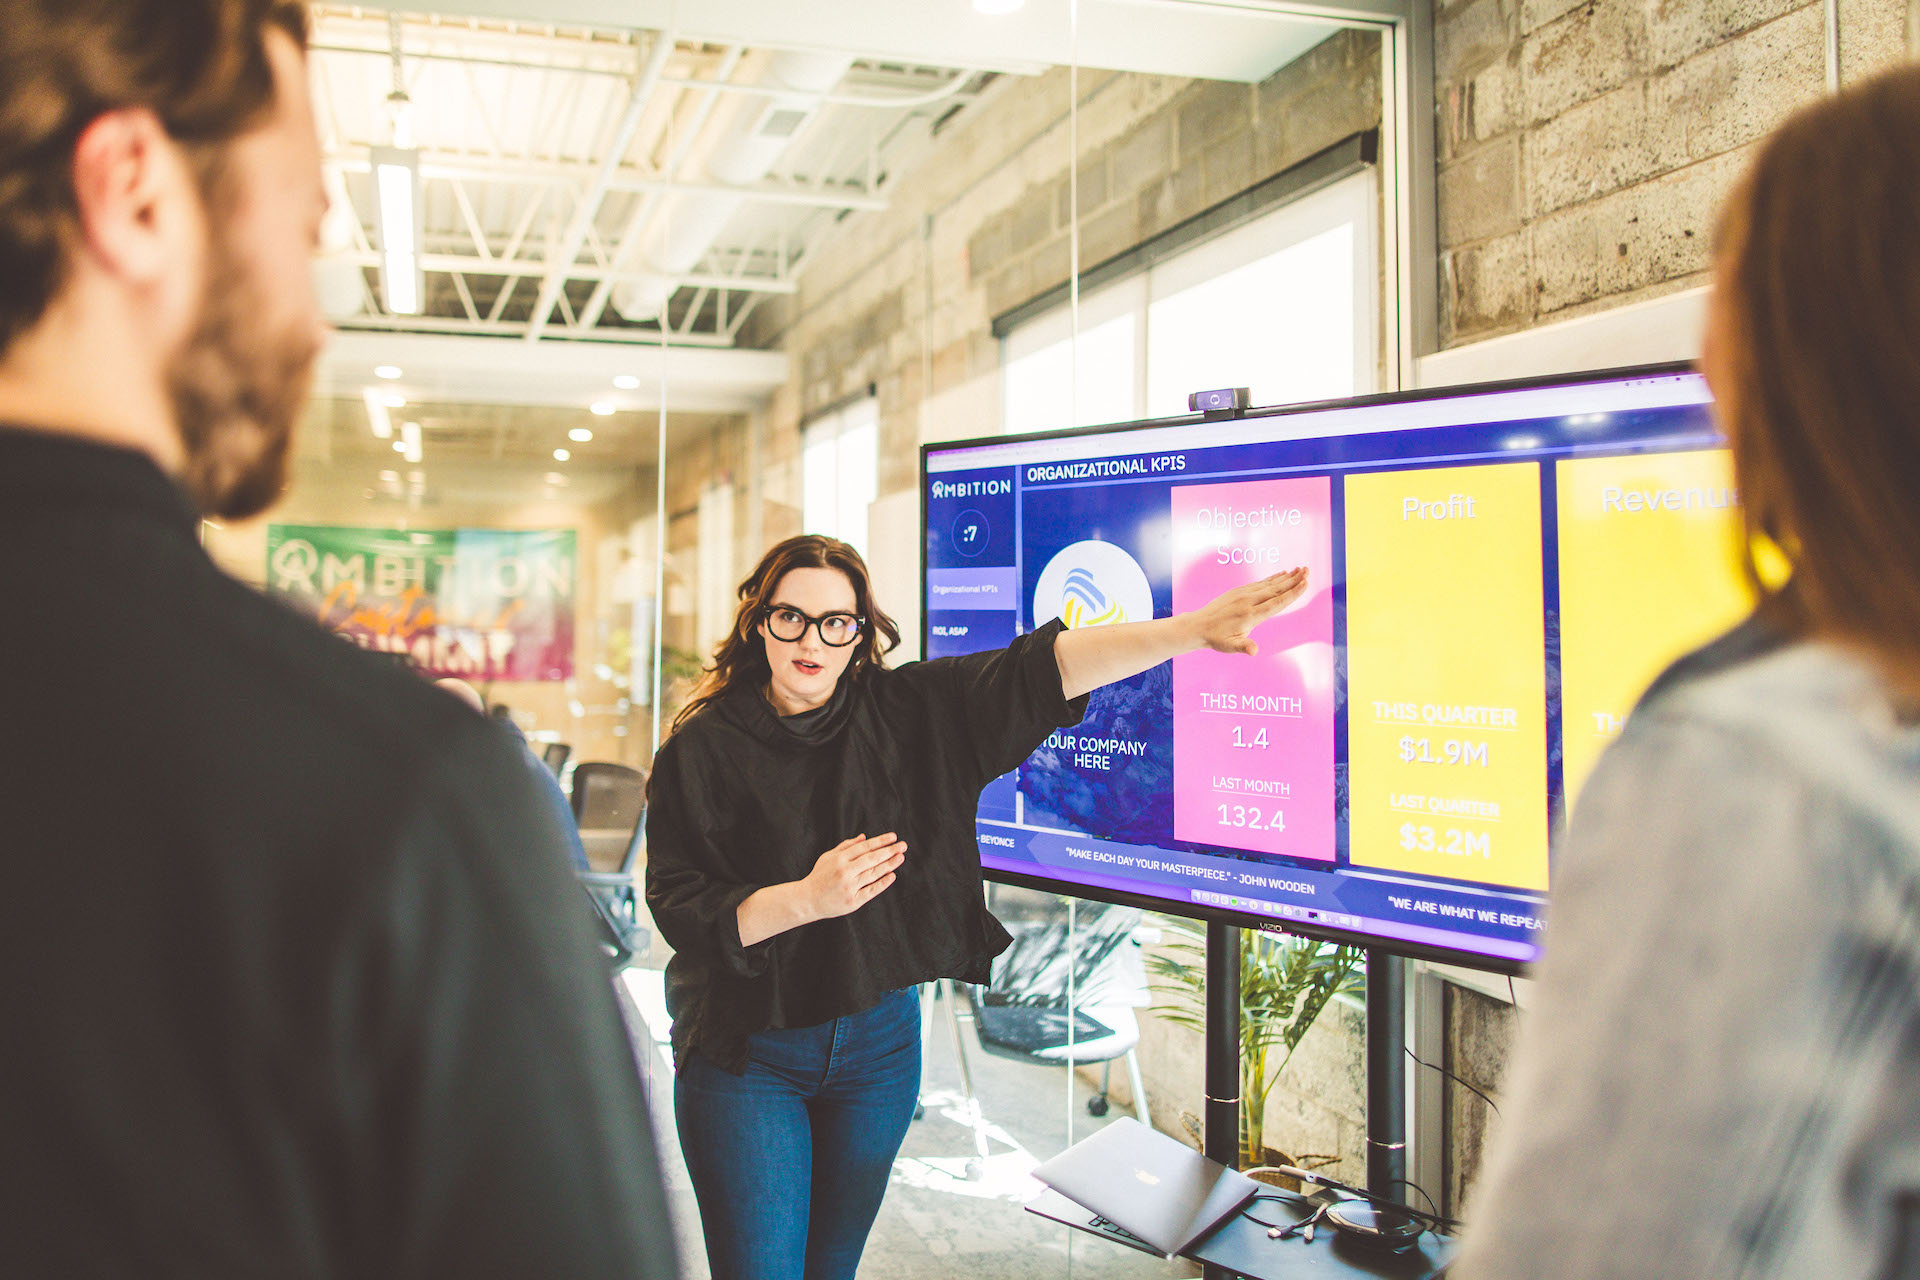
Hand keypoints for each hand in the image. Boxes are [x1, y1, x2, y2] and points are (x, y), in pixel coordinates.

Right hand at [801, 832, 906, 919]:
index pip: (864, 847)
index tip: (893, 837)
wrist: (807, 900)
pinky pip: (871, 891)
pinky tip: (892, 875)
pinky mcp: (853, 901)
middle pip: (871, 859)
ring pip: (873, 874)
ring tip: (900, 857)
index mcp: (839, 859)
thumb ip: (846, 846)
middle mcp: (845, 872)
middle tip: (903, 845)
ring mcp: (849, 887)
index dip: (880, 841)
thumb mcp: (828, 857)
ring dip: (889, 865)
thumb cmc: (819, 876)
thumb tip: (864, 837)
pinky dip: (882, 883)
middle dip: (889, 851)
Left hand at [1192, 566, 1308, 655]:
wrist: (1199, 625)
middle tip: (1308, 570)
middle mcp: (1249, 602)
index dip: (1292, 593)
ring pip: (1269, 584)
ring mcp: (1244, 594)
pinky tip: (1283, 574)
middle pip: (1276, 590)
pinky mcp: (1240, 591)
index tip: (1305, 583)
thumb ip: (1244, 647)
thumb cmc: (1217, 638)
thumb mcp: (1230, 646)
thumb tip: (1254, 651)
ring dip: (1286, 577)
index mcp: (1251, 615)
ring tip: (1300, 569)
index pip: (1276, 603)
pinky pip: (1260, 583)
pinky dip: (1273, 578)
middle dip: (1294, 580)